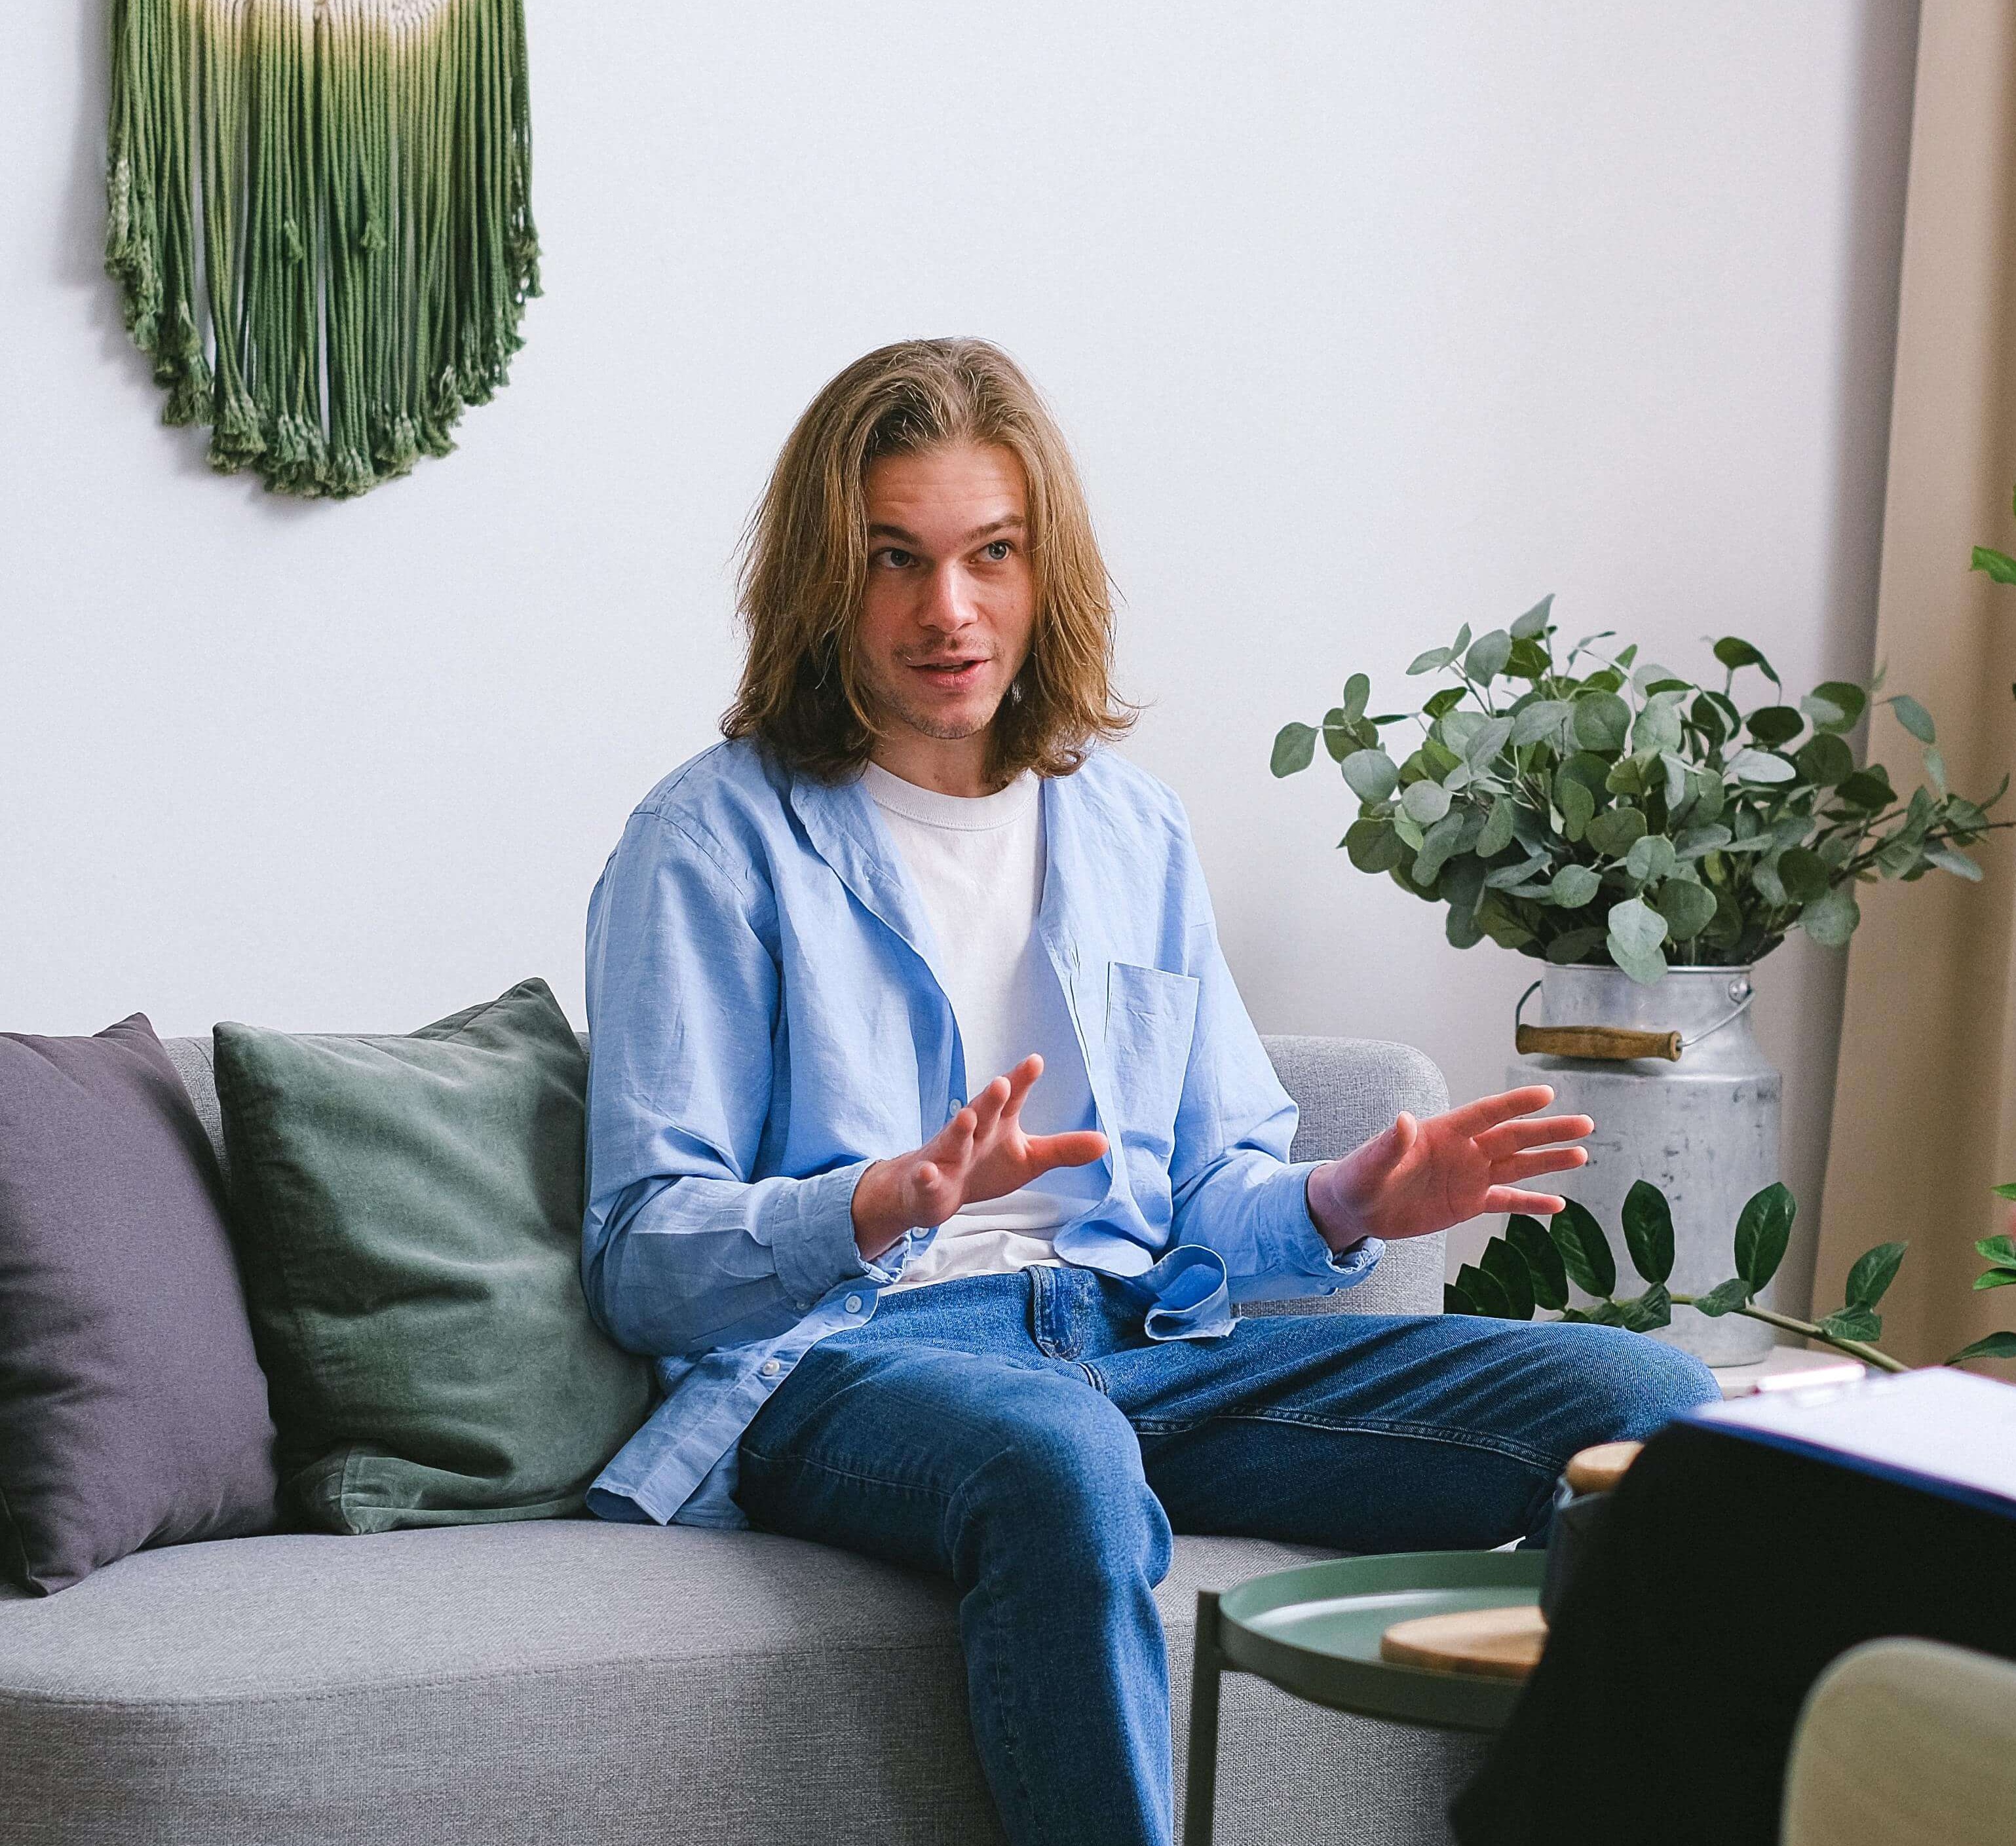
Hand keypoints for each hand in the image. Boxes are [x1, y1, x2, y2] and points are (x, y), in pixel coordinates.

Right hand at [851, 1054, 1109, 1260]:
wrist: (934, 1189)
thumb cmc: (985, 1164)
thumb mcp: (1029, 1158)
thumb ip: (1063, 1149)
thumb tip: (1106, 1142)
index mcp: (997, 1122)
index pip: (1012, 1099)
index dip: (1022, 1080)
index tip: (1035, 1060)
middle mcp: (972, 1132)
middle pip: (983, 1112)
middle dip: (992, 1098)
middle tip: (1003, 1083)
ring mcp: (948, 1155)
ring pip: (953, 1140)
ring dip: (959, 1128)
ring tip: (966, 1115)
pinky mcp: (929, 1179)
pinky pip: (926, 1177)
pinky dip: (926, 1175)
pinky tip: (928, 1171)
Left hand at [1305, 1085, 1592, 1250]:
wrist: (1357, 1207)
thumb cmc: (1359, 1178)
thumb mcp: (1370, 1164)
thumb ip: (1389, 1144)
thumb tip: (1402, 1120)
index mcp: (1442, 1132)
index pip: (1485, 1114)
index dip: (1514, 1104)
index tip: (1547, 1093)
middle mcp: (1463, 1150)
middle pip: (1512, 1137)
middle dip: (1548, 1131)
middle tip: (1585, 1123)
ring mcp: (1469, 1176)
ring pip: (1517, 1165)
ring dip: (1549, 1161)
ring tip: (1582, 1153)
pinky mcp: (1468, 1202)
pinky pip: (1506, 1202)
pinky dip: (1531, 1203)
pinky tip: (1559, 1204)